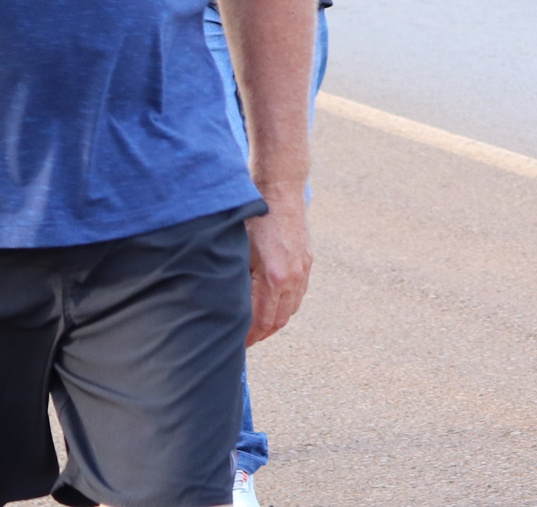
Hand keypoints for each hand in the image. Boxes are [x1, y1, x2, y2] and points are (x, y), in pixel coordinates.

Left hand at [245, 186, 312, 344]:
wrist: (280, 191)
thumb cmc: (253, 219)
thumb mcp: (238, 253)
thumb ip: (238, 283)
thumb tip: (229, 308)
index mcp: (273, 277)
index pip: (262, 321)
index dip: (249, 337)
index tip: (237, 345)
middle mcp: (292, 277)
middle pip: (279, 320)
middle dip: (262, 334)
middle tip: (245, 341)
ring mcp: (303, 269)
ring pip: (292, 309)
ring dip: (275, 321)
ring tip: (258, 326)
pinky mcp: (307, 261)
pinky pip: (299, 293)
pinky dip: (287, 305)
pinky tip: (273, 304)